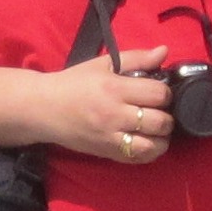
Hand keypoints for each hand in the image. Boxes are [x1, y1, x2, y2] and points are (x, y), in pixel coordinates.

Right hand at [33, 47, 176, 164]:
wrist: (44, 108)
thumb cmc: (74, 83)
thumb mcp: (104, 64)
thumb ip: (137, 58)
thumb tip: (164, 51)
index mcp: (114, 89)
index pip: (157, 94)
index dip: (165, 92)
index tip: (159, 92)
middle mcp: (114, 115)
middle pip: (159, 122)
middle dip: (166, 116)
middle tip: (160, 111)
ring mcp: (110, 137)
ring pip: (152, 146)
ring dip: (161, 138)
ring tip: (157, 130)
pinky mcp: (106, 152)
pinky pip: (138, 159)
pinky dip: (150, 152)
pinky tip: (148, 142)